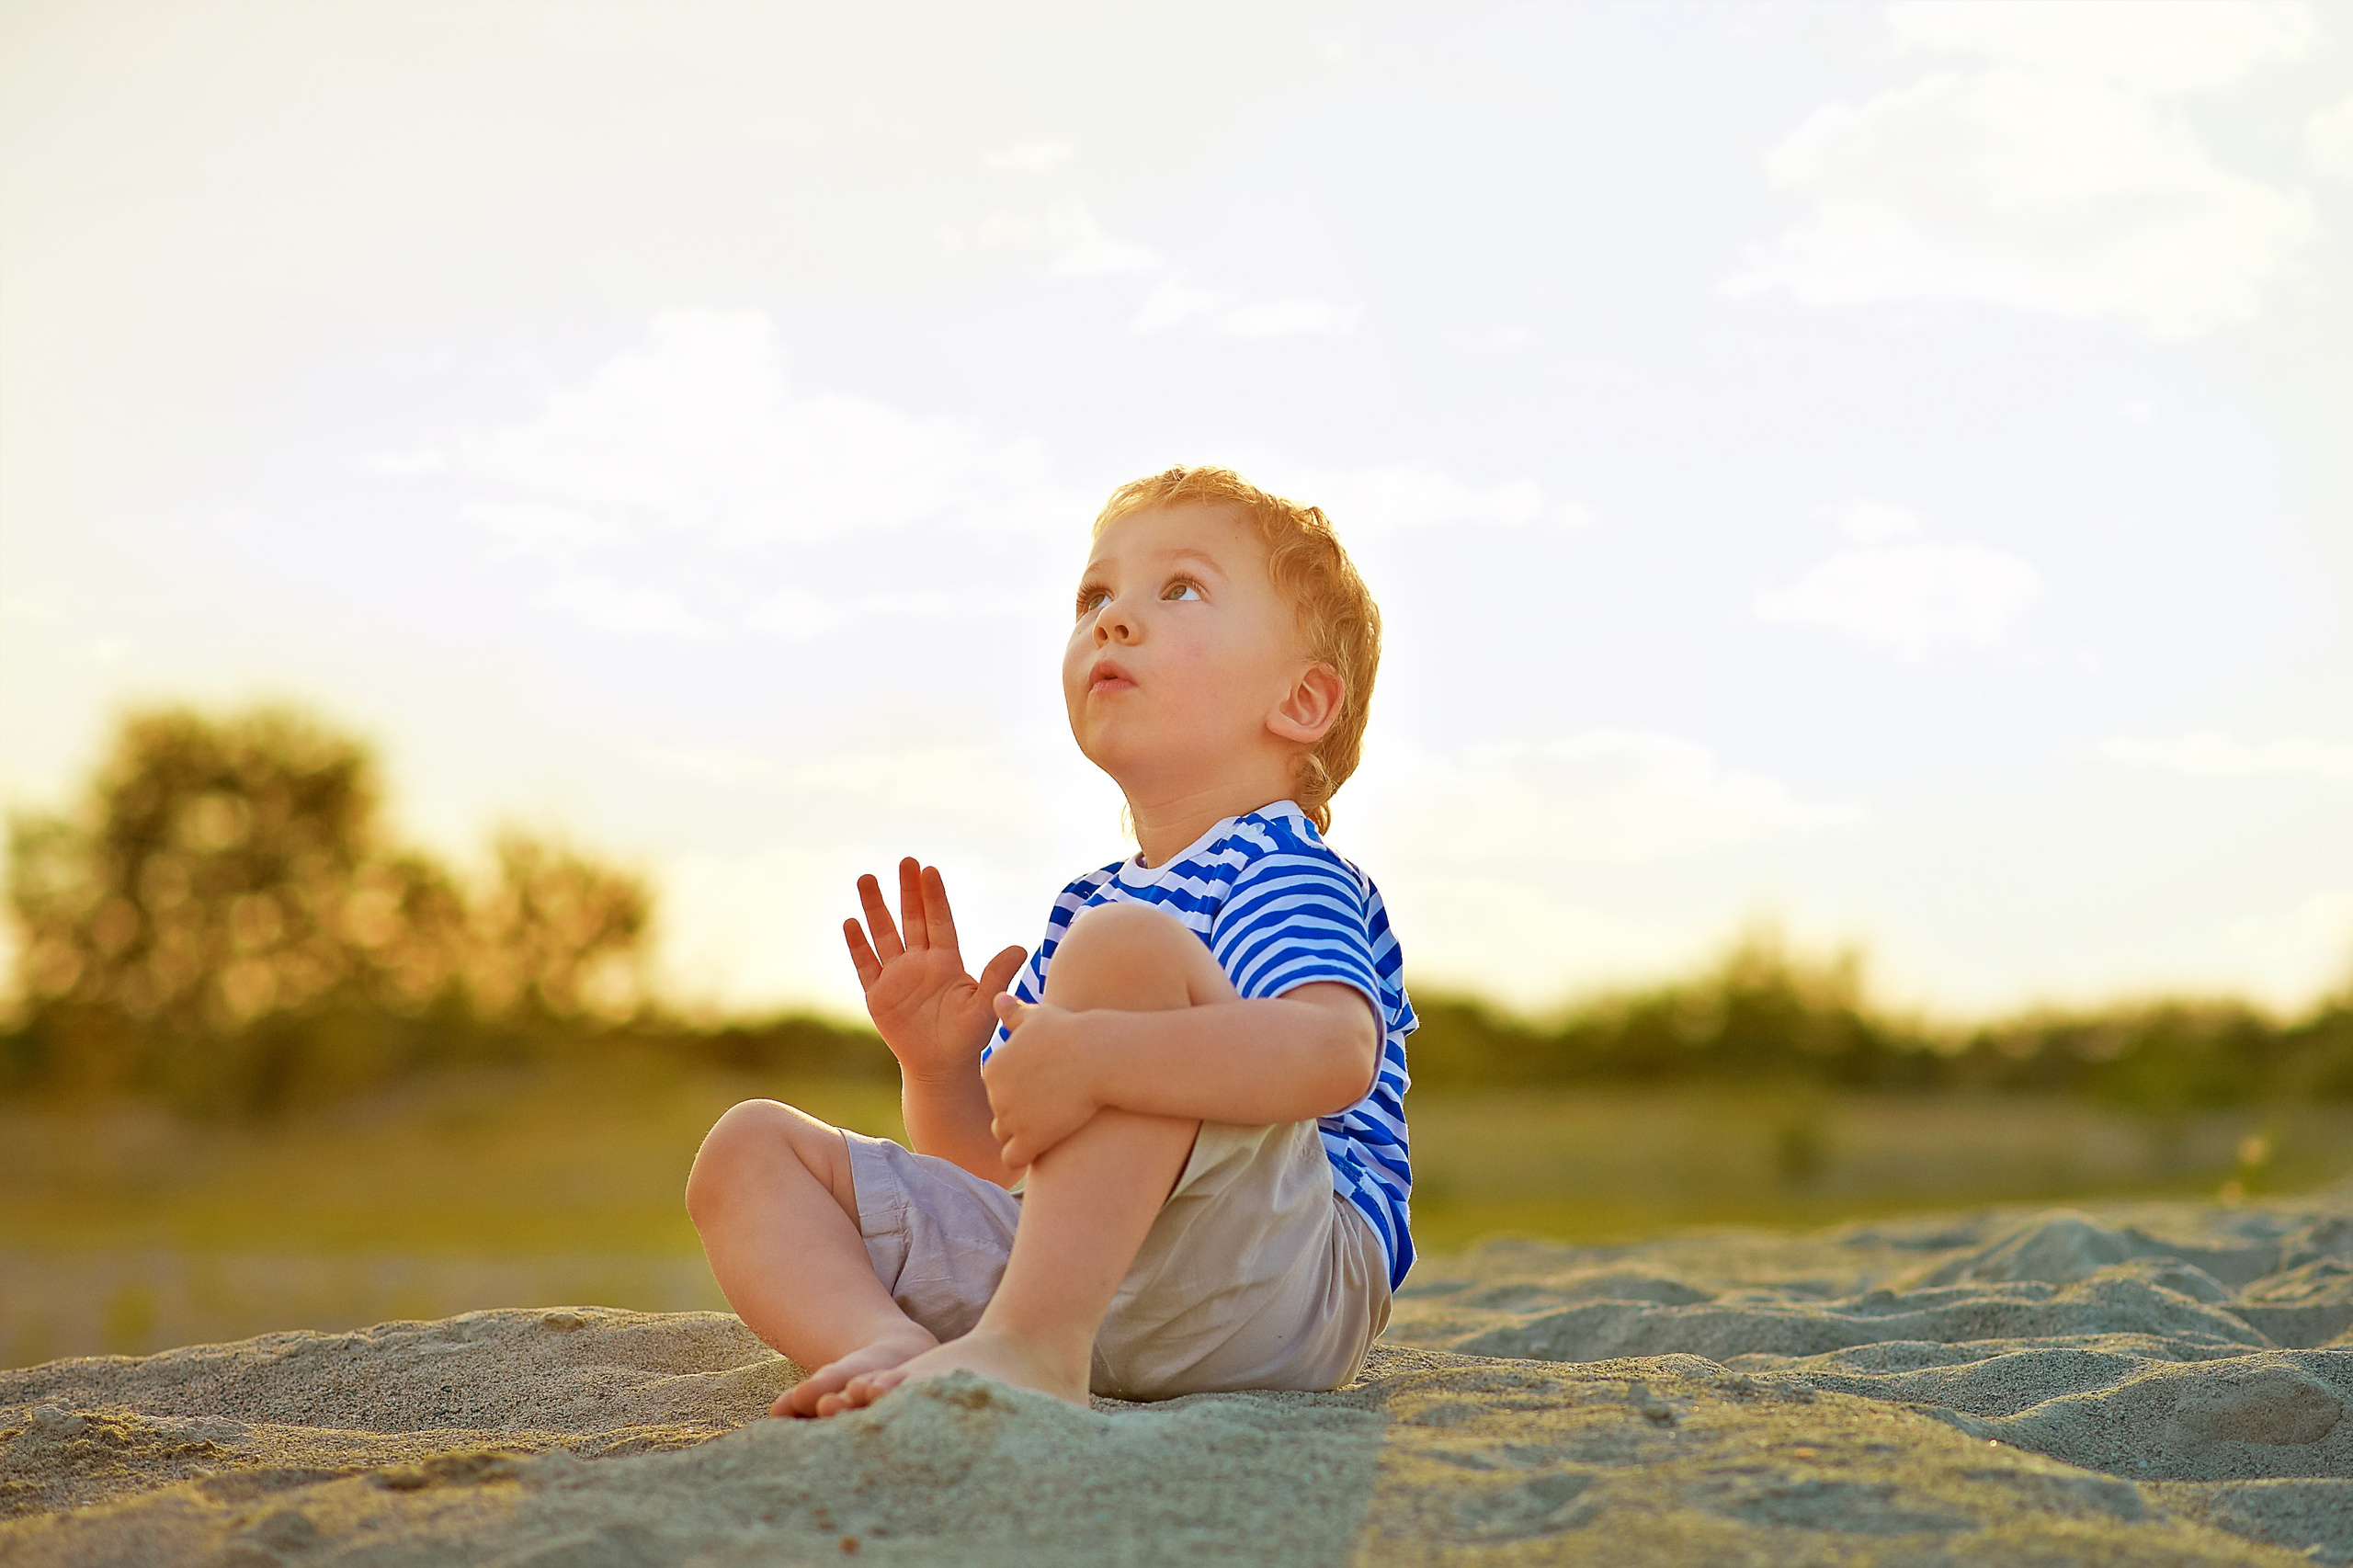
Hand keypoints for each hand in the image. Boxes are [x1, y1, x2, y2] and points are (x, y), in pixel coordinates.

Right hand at [844, 860, 1025, 1081]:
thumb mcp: (985, 1006)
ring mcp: (897, 976)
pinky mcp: (878, 994)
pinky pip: (866, 964)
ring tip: (866, 879)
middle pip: (912, 919)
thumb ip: (997, 976)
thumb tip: (1021, 947)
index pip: (940, 921)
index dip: (934, 897)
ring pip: (884, 935)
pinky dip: (858, 945)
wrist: (941, 1067)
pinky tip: (851, 922)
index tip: (929, 870)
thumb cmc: (967, 1037)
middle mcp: (920, 962)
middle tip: (905, 861)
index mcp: (947, 961)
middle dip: (908, 891)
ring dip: (875, 908)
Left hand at [982, 993, 1104, 1169]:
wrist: (1098, 1056)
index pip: (996, 1086)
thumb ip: (1014, 1013)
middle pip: (1000, 1111)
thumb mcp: (1039, 1016)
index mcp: (992, 1067)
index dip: (1018, 1088)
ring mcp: (1011, 1118)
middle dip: (1020, 1111)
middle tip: (1052, 1104)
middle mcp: (995, 1094)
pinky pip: (1012, 1158)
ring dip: (1022, 1133)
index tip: (1044, 1084)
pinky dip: (1024, 1155)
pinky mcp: (1030, 1139)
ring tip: (1052, 1123)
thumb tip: (999, 999)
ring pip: (1005, 1134)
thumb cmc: (1072, 1032)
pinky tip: (1043, 1147)